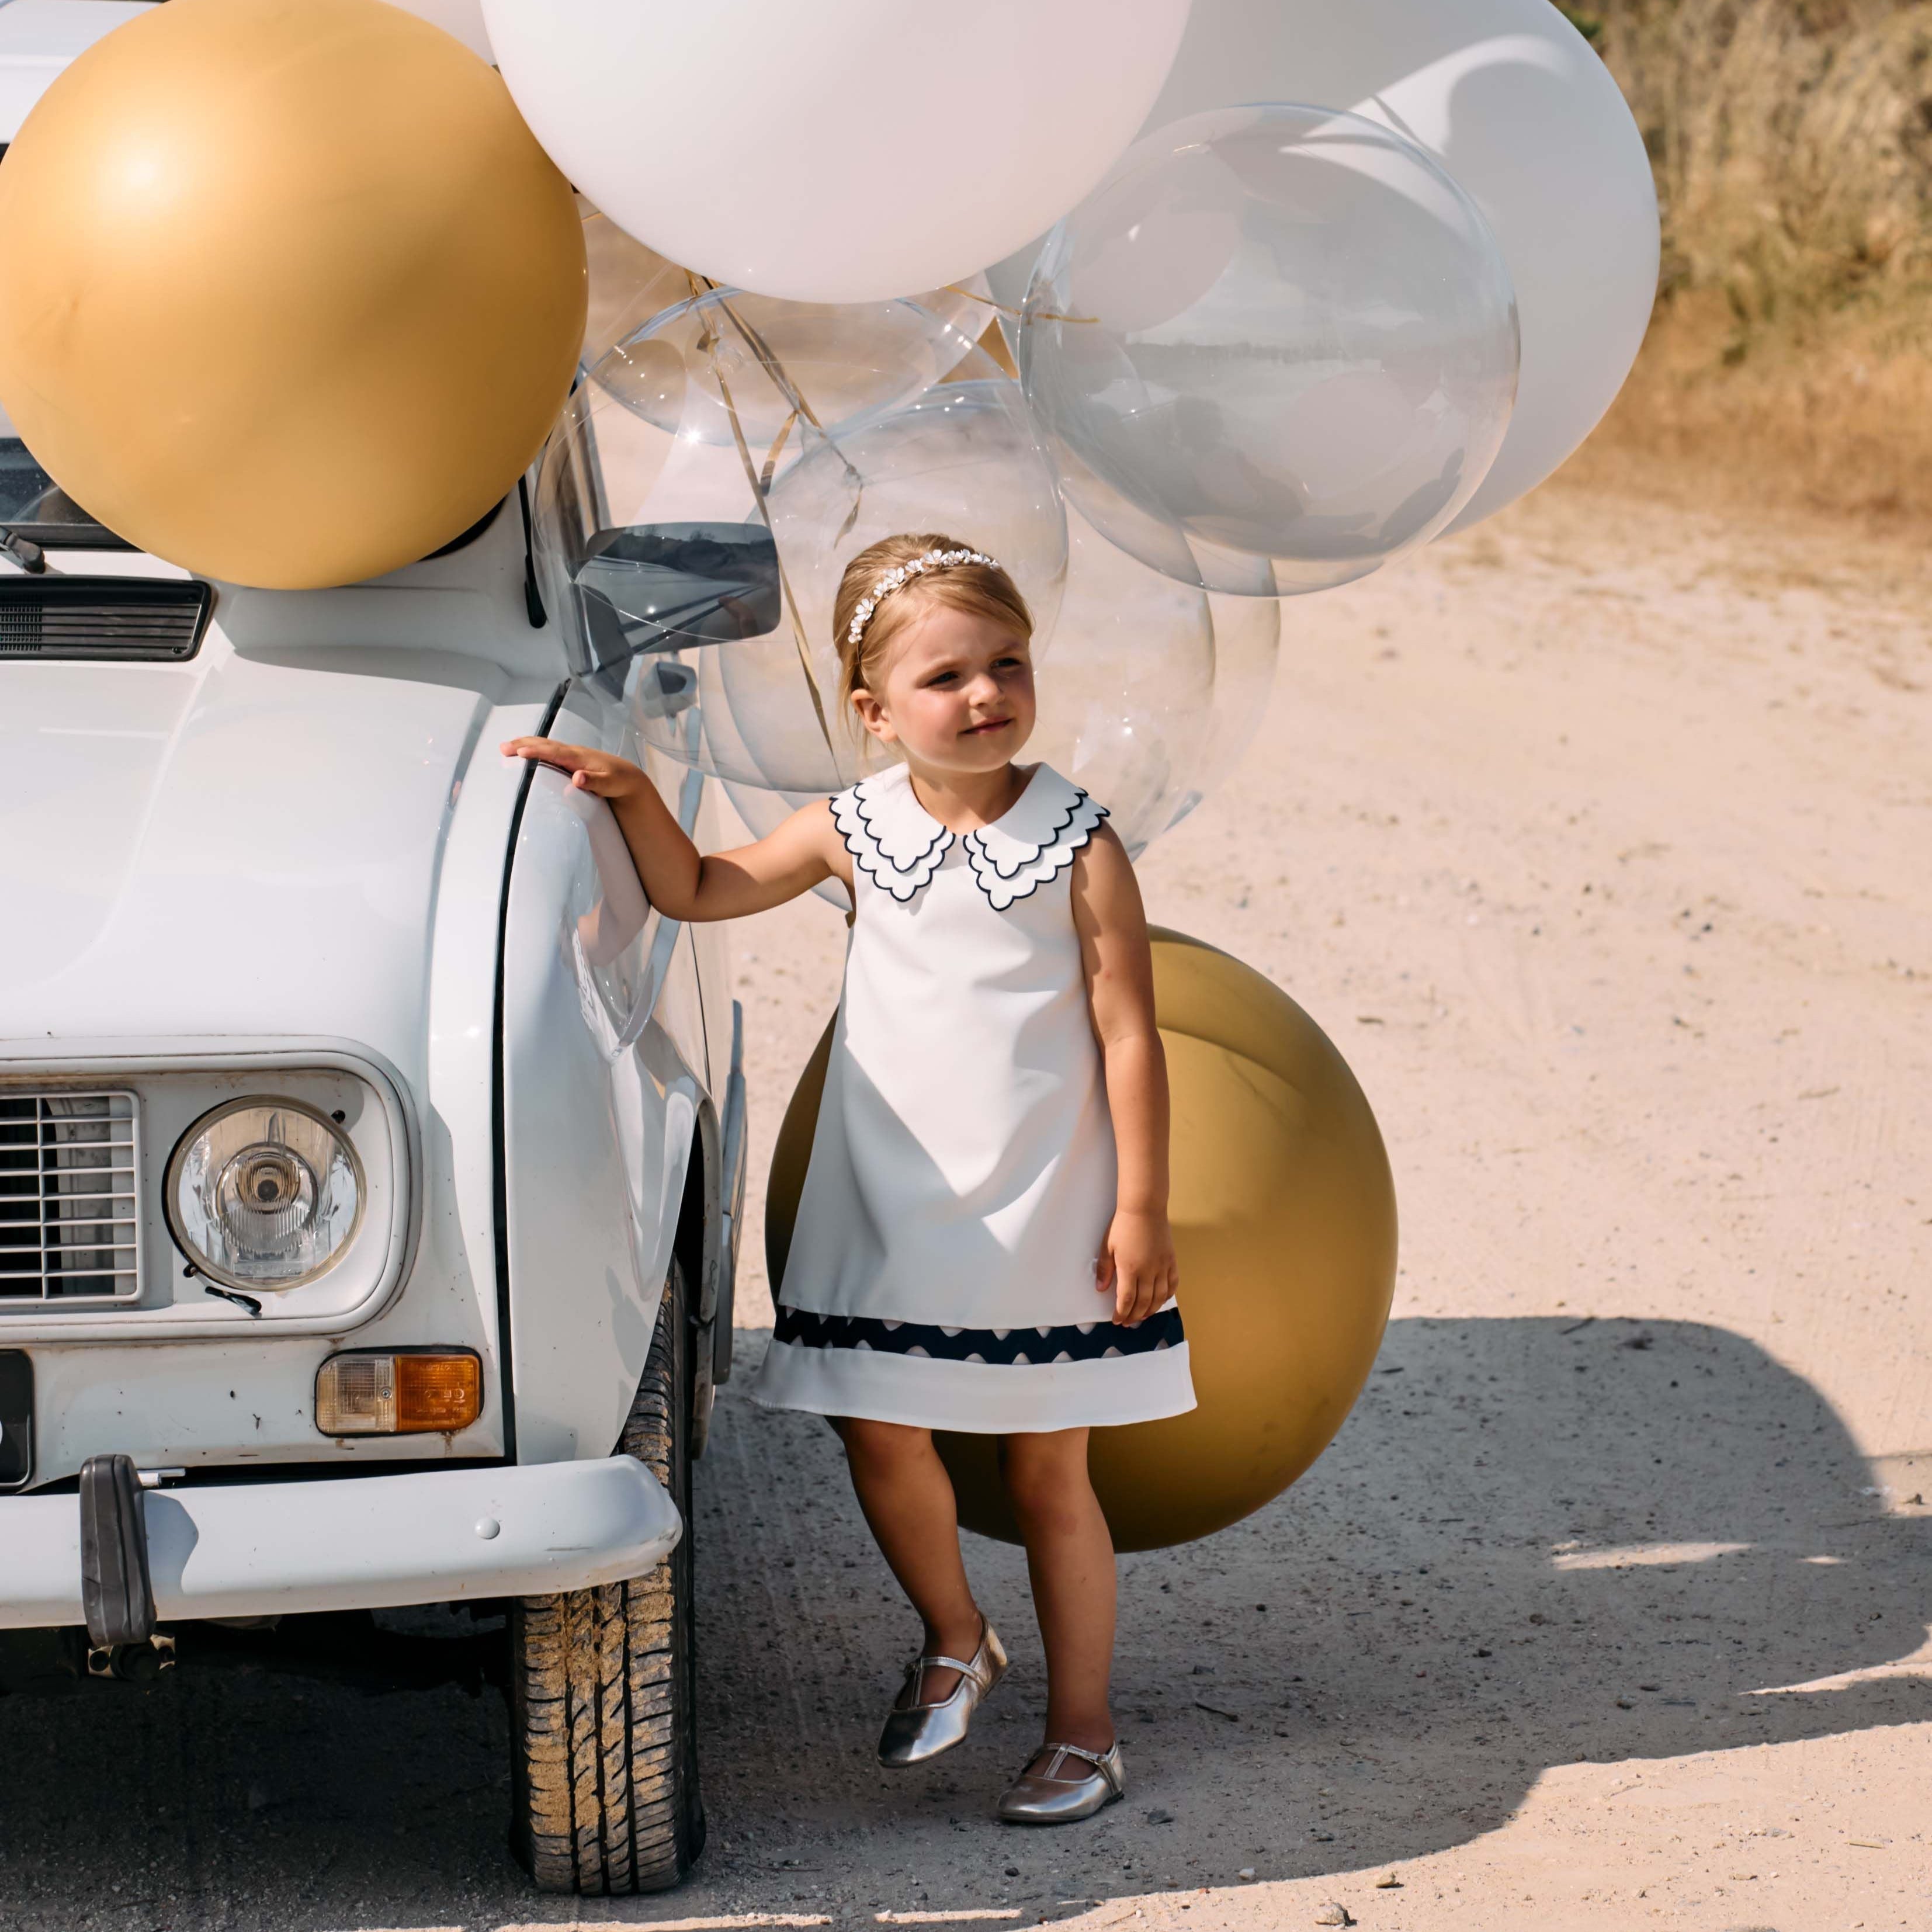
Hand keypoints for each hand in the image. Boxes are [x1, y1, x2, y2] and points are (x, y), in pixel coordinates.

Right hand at [500, 736, 646, 800]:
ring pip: (544, 746)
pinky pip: (548, 751)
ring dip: (525, 745)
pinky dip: (534, 749)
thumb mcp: (609, 784)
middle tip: (504, 748)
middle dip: (524, 745)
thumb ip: (594, 782)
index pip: (554, 752)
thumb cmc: (618, 781)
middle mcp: (573, 752)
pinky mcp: (569, 759)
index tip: (520, 753)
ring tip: (506, 747)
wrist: (628, 777)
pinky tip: (524, 752)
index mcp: (579, 757)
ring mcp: (570, 754)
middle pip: (545, 745)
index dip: (537, 752)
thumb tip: (577, 778)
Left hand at [1096, 1207, 1177, 1327]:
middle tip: (1128, 1321)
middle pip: (1143, 1302)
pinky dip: (1167, 1296)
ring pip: (1159, 1297)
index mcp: (1130, 1268)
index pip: (1126, 1300)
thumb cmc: (1123, 1225)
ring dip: (1151, 1310)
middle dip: (1134, 1315)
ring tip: (1143, 1315)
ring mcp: (1162, 1266)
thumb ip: (1104, 1269)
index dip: (1121, 1313)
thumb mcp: (1107, 1246)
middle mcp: (1148, 1271)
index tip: (1117, 1320)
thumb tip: (1101, 1289)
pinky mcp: (1171, 1260)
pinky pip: (1172, 1284)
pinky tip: (1160, 1300)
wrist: (1144, 1208)